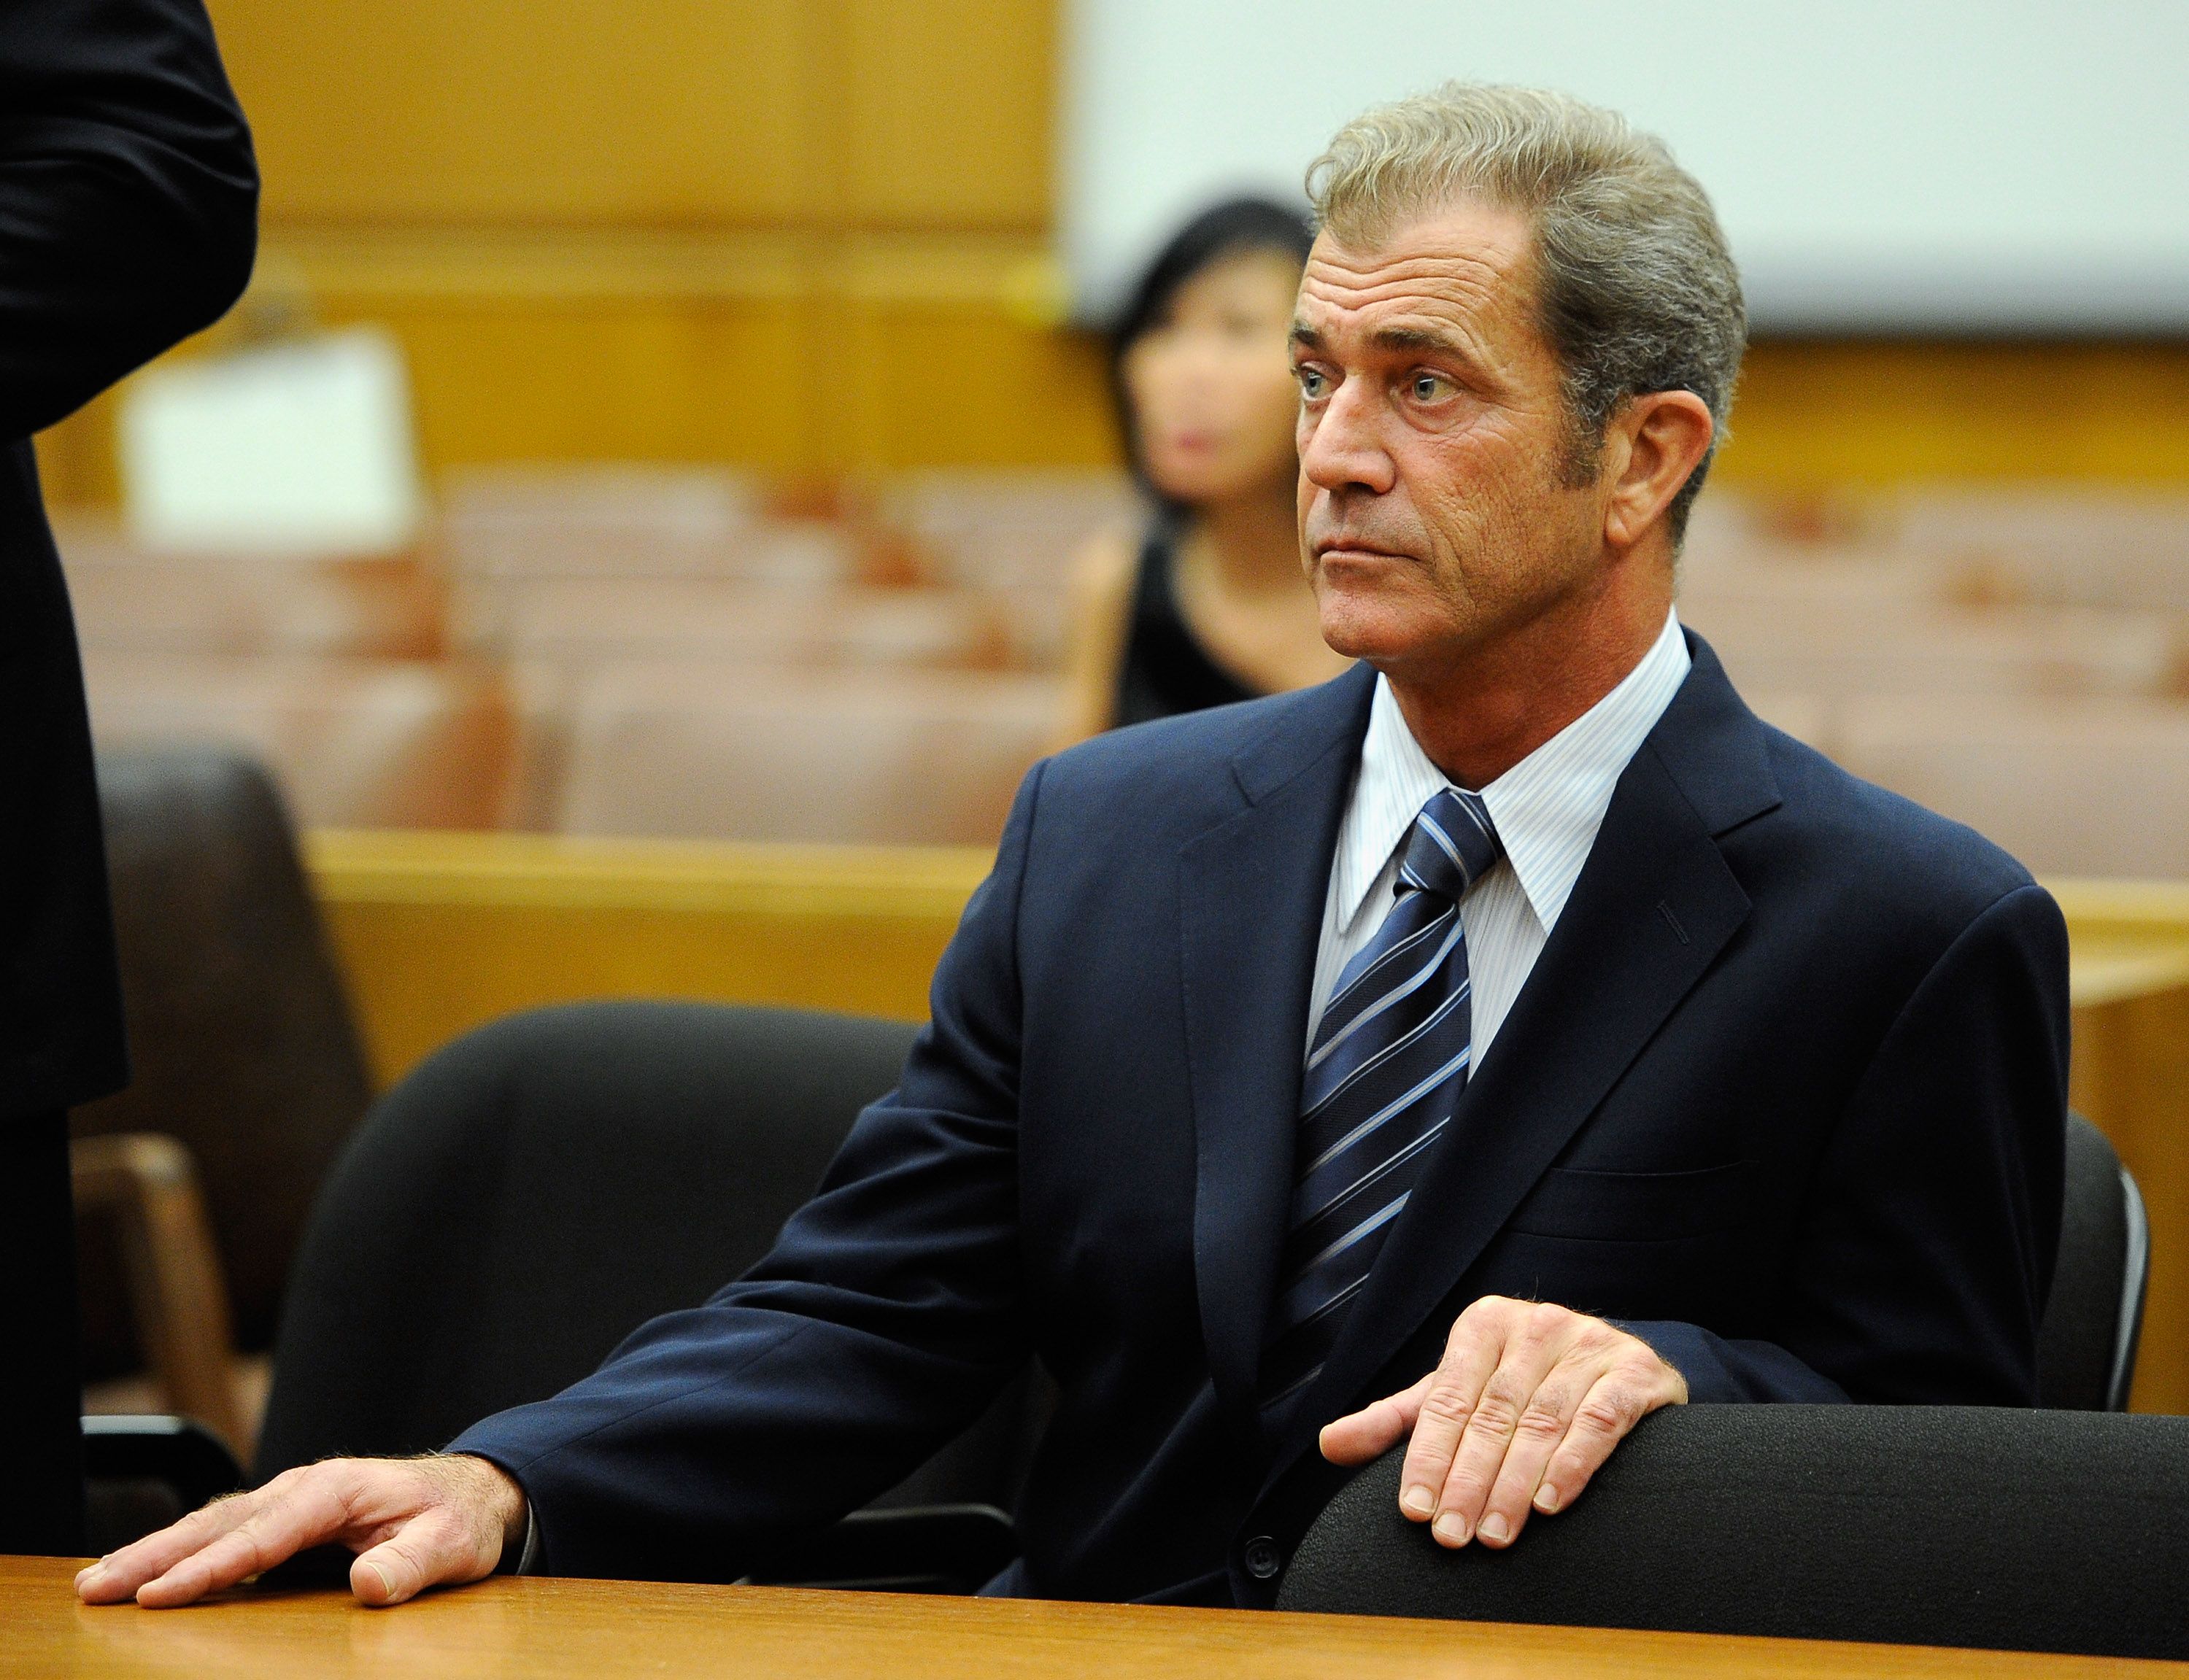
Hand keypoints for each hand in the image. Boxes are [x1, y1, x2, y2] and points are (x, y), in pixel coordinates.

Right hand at [75, 1454, 527, 1608]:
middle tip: (97, 1589)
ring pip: (210, 1525)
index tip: (158, 1596)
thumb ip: (411, 1565)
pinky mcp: (283, 1517)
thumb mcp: (449, 1546)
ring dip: (154, 1552)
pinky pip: (223, 1532)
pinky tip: (145, 1573)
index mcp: (336, 1489)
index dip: (209, 1568)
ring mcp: (289, 1499)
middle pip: (218, 1524)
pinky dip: (179, 1550)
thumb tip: (369, 1586)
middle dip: (154, 1556)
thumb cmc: (456, 1519)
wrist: (469, 1493)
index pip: (262, 1535)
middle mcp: (303, 1487)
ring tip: (98, 1583)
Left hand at [1320, 1296, 1684, 1548]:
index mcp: (1485, 1324)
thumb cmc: (1526, 1386)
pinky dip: (1574, 1462)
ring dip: (1514, 1483)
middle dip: (1468, 1481)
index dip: (1428, 1458)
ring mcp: (1590, 1344)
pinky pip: (1601, 1419)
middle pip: (1492, 1415)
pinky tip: (1551, 1502)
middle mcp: (1537, 1326)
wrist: (1623, 1369)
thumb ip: (1399, 1421)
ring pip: (1542, 1422)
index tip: (1415, 1511)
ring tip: (1494, 1534)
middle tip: (1452, 1536)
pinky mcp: (1635, 1372)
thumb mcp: (1460, 1393)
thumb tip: (1329, 1445)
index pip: (1448, 1399)